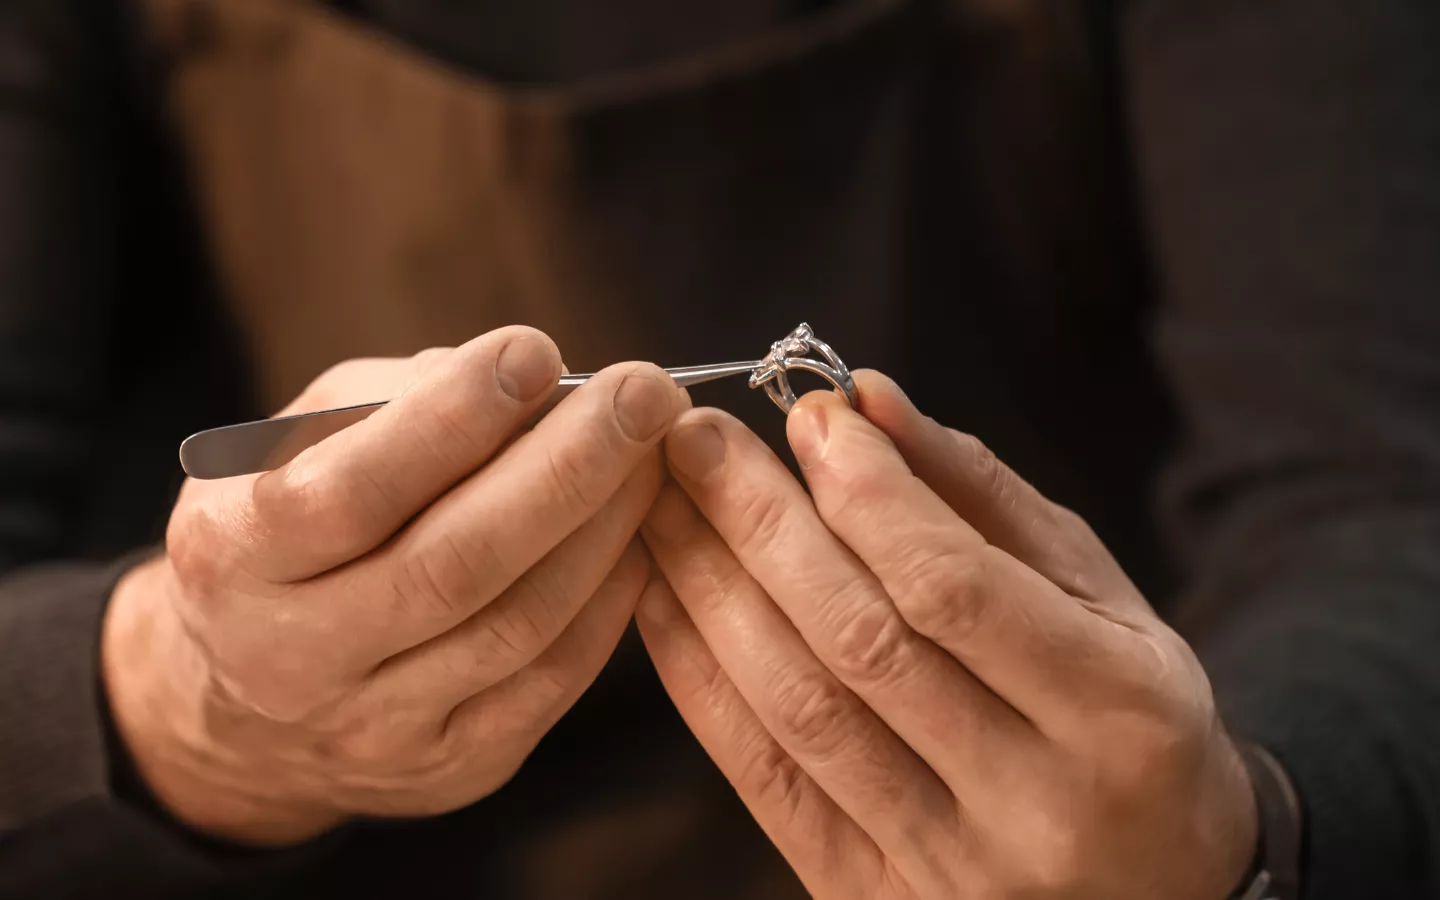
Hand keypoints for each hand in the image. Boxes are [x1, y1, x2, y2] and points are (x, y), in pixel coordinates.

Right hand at [103, 327, 685, 845]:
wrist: (252, 711)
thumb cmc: (290, 533)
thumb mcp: (290, 450)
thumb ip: (393, 404)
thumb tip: (530, 380)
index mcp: (231, 559)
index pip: (346, 491)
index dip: (449, 419)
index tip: (533, 351)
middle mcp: (295, 661)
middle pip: (452, 566)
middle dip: (565, 468)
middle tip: (642, 393)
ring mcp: (379, 730)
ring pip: (518, 626)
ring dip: (605, 527)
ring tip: (655, 453)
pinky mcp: (454, 767)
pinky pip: (555, 679)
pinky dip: (609, 597)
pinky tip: (638, 533)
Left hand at [636, 371, 1256, 898]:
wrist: (1153, 891)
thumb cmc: (1129, 721)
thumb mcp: (1101, 599)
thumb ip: (984, 498)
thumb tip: (869, 402)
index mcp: (1117, 714)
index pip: (952, 586)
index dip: (864, 494)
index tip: (805, 417)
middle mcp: (1033, 805)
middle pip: (858, 641)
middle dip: (758, 523)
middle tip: (692, 438)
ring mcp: (950, 870)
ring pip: (798, 710)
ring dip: (710, 590)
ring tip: (659, 501)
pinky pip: (766, 780)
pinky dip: (701, 680)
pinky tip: (661, 597)